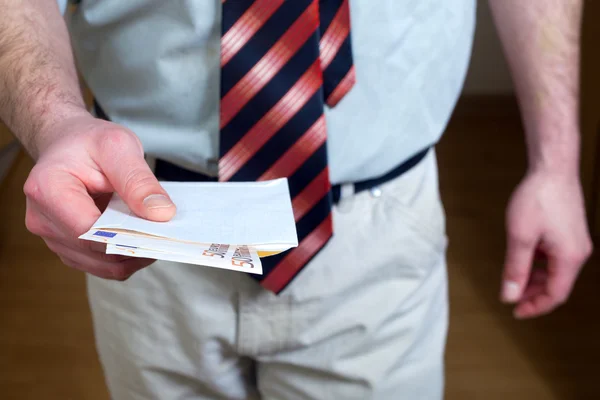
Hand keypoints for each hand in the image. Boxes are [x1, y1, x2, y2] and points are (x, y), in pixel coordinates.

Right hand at [23, 113, 175, 279]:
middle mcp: (42, 219)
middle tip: (165, 234)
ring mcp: (51, 236)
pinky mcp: (65, 246)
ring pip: (99, 266)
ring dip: (130, 256)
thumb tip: (161, 214)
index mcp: (48, 190)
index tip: (160, 231)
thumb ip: (139, 181)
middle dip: (133, 248)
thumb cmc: (89, 142)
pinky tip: (137, 238)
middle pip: (94, 253)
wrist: (68, 143)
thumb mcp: (120, 147)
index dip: (127, 236)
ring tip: (151, 234)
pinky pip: (99, 265)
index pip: (89, 231)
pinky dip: (122, 257)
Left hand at [501, 170, 592, 318]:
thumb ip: (515, 269)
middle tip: (511, 297)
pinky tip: (523, 259)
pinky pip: (556, 257)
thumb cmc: (538, 197)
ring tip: (514, 280)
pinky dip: (539, 264)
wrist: (552, 168)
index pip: (555, 295)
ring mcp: (575, 242)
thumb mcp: (520, 236)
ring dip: (535, 279)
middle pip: (557, 285)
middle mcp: (578, 252)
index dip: (535, 306)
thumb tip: (510, 295)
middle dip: (533, 294)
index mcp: (569, 257)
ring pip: (555, 271)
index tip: (515, 311)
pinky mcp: (570, 232)